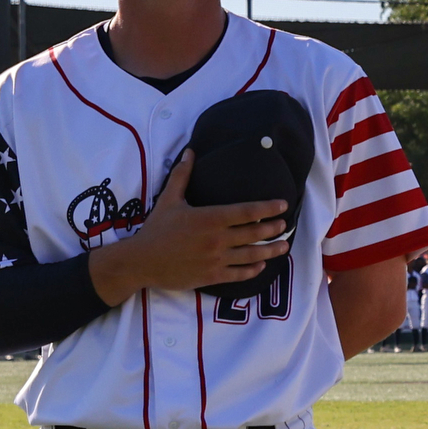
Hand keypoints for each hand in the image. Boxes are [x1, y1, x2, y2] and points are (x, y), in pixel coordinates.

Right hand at [88, 148, 288, 303]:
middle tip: (285, 225)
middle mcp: (217, 239)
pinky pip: (239, 274)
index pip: (247, 211)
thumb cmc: (156, 229)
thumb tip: (190, 152)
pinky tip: (261, 266)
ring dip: (271, 251)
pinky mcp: (212, 276)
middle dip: (273, 229)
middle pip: (255, 234)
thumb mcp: (168, 199)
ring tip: (284, 247)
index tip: (282, 205)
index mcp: (210, 218)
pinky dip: (253, 270)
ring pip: (252, 256)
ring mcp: (216, 259)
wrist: (142, 261)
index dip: (268, 208)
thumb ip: (182, 175)